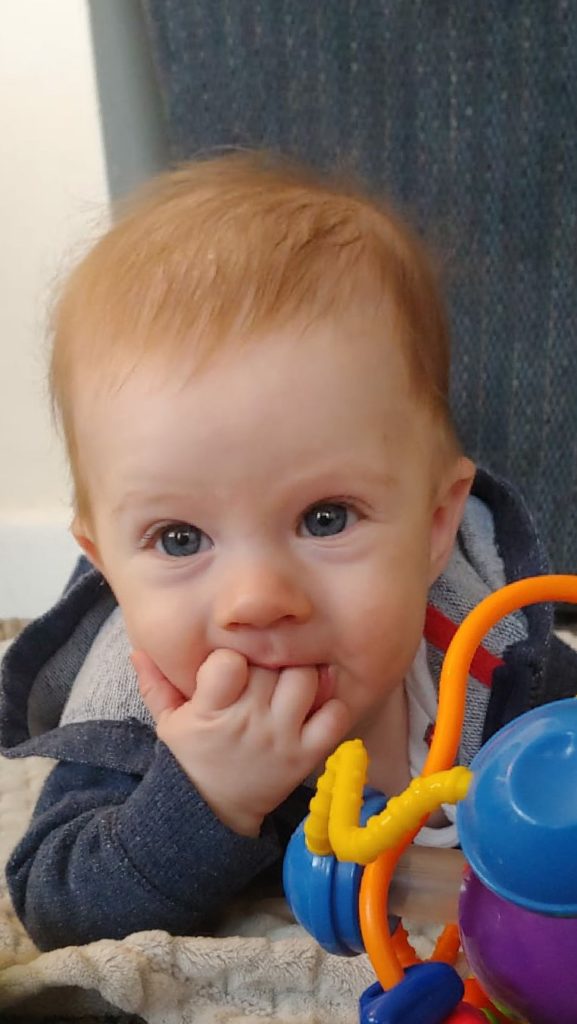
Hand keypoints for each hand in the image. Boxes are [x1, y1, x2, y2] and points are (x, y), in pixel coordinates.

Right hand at [132, 649, 349, 835]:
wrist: (213, 814)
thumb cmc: (191, 759)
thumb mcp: (167, 723)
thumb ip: (155, 685)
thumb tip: (137, 650)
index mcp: (212, 711)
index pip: (229, 663)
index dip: (230, 659)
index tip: (228, 669)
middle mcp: (250, 721)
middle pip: (271, 665)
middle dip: (267, 663)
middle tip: (262, 673)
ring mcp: (281, 737)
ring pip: (306, 679)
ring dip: (301, 675)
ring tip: (288, 684)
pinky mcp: (306, 754)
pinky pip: (335, 716)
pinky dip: (332, 705)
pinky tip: (315, 705)